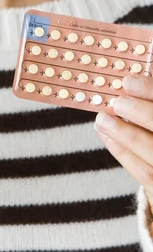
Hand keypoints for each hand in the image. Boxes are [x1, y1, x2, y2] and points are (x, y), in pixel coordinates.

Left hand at [94, 76, 152, 212]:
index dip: (151, 91)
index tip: (128, 81)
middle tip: (118, 102)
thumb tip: (131, 78)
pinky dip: (122, 152)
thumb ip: (150, 99)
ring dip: (125, 135)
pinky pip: (143, 173)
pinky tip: (106, 135)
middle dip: (142, 114)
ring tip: (102, 119)